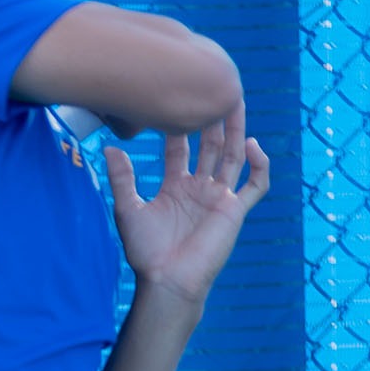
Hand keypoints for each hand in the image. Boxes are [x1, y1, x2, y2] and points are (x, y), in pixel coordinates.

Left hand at [103, 106, 269, 304]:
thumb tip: (110, 148)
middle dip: (210, 119)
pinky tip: (253, 145)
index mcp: (176, 186)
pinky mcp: (235, 211)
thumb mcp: (128, 209)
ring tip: (236, 102)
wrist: (166, 280)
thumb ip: (123, 179)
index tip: (171, 100)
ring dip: (236, 131)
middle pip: (210, 146)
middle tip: (209, 89)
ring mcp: (219, 198)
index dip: (177, 126)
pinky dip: (259, 165)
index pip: (179, 148)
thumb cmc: (146, 252)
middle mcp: (200, 188)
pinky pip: (255, 185)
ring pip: (233, 157)